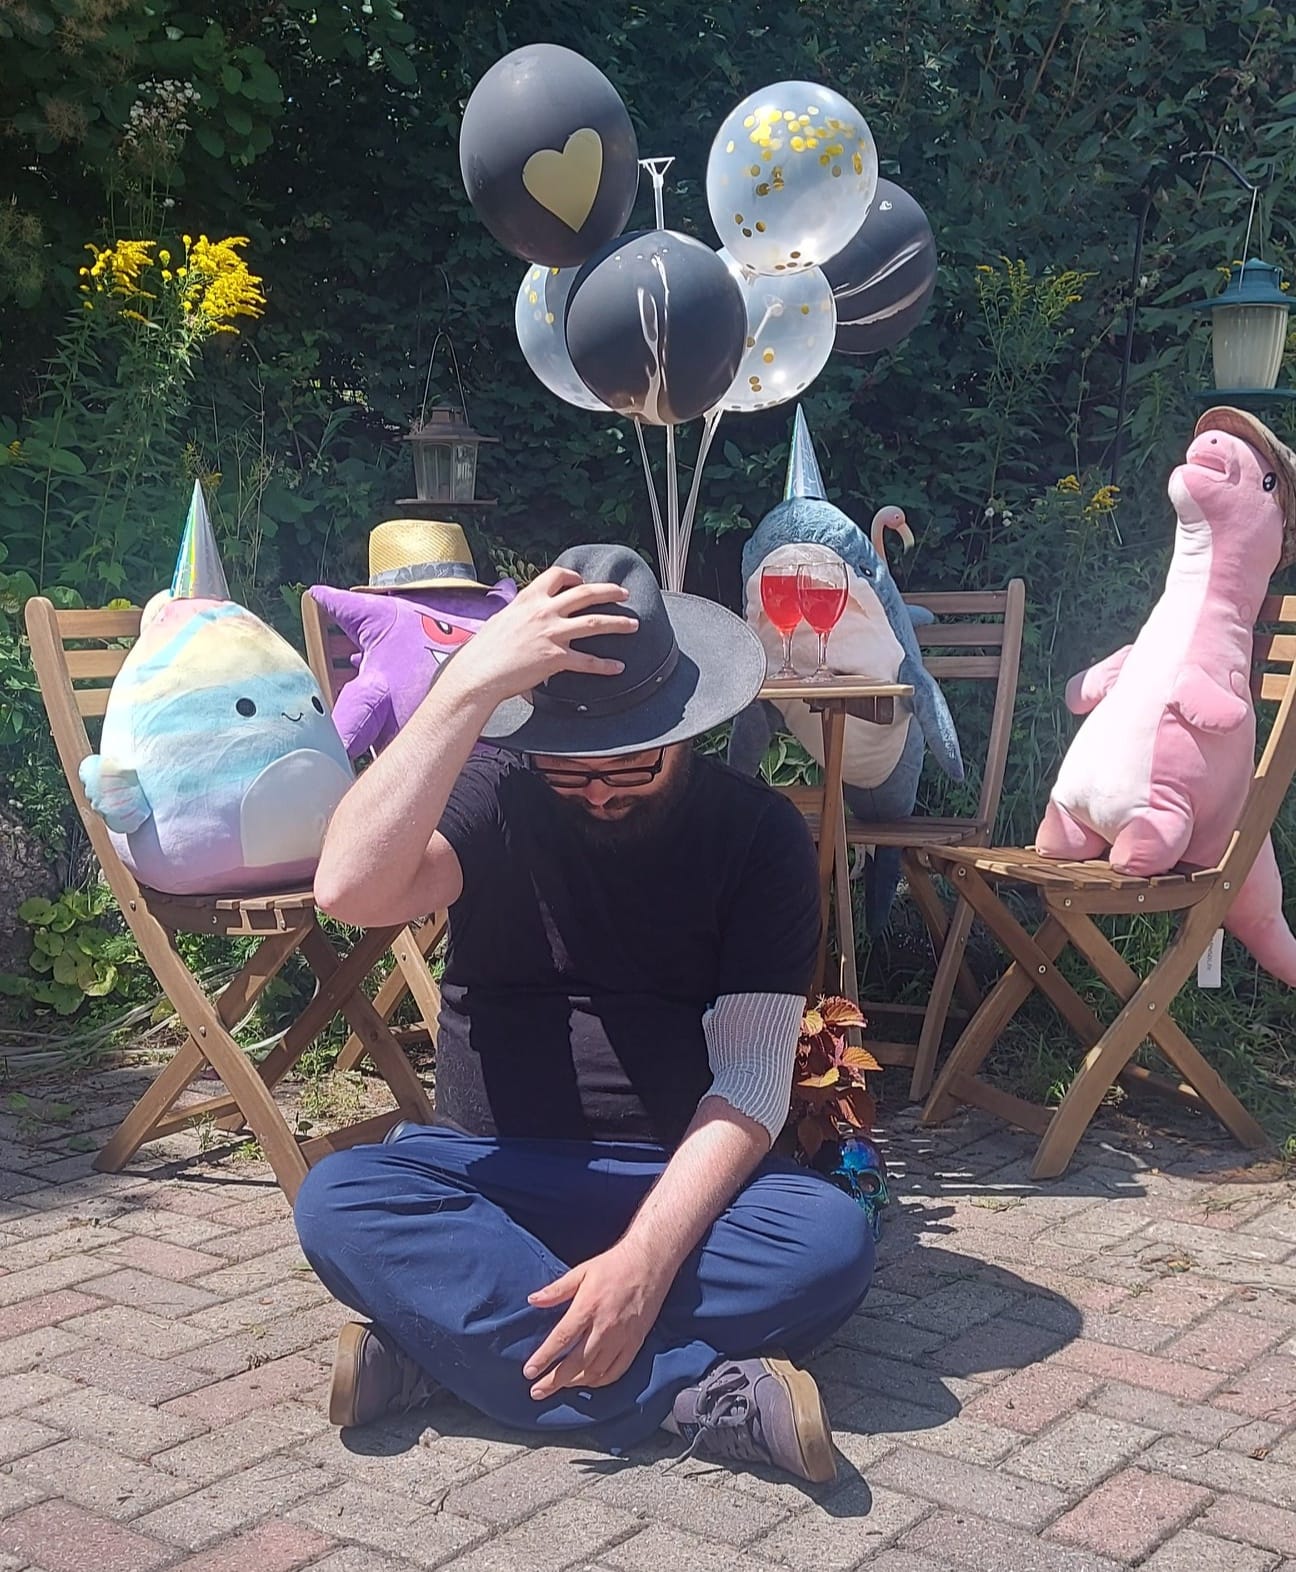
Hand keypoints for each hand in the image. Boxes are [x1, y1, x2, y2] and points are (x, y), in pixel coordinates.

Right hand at [452, 567, 637, 704]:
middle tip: (623, 593)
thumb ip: (520, 616)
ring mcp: (552, 634)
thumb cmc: (484, 651)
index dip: (574, 577)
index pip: (557, 576)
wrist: (479, 672)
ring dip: (617, 623)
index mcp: (528, 600)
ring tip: (633, 625)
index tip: (583, 581)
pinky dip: (605, 665)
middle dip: (609, 591)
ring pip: (594, 623)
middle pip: (585, 594)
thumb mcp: (502, 620)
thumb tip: (524, 619)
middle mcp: (543, 612)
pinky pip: (587, 661)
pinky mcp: (556, 658)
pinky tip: (617, 667)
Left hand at [523, 1242, 672, 1399]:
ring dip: (575, 1383)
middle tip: (537, 1392)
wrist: (649, 1262)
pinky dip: (601, 1381)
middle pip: (575, 1363)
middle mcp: (605, 1327)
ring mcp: (622, 1337)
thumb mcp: (581, 1271)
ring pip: (595, 1371)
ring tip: (559, 1387)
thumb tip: (532, 1300)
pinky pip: (617, 1370)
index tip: (528, 1372)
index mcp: (588, 1307)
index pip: (561, 1339)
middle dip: (554, 1381)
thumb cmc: (613, 1265)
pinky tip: (589, 1382)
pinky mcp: (636, 1342)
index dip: (543, 1358)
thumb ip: (556, 1290)